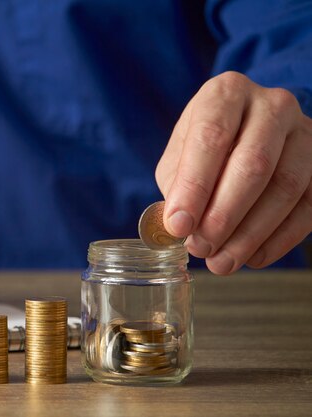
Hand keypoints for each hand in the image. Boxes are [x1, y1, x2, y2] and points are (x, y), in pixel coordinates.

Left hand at [156, 71, 311, 274]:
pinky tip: (253, 256)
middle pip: (253, 164)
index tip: (179, 226)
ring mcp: (304, 132)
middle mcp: (271, 105)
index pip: (210, 138)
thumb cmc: (207, 146)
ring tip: (222, 261)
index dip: (194, 187)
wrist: (250, 129)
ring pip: (284, 187)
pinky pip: (308, 206)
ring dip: (250, 234)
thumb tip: (179, 226)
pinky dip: (279, 239)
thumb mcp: (180, 155)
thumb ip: (178, 185)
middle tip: (201, 248)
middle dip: (223, 215)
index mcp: (226, 94)